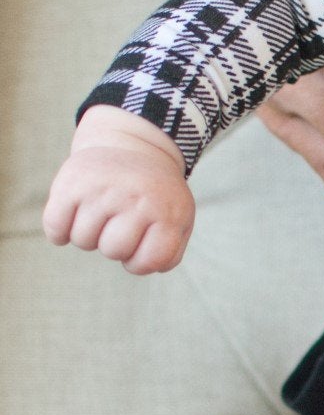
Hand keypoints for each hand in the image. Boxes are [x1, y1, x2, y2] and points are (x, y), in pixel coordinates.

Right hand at [43, 107, 192, 273]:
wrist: (132, 147)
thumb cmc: (156, 197)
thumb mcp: (177, 220)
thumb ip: (169, 253)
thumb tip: (148, 267)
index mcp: (167, 211)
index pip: (149, 261)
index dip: (140, 261)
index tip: (142, 243)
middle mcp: (136, 198)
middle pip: (113, 251)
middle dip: (114, 245)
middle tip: (120, 222)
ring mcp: (103, 189)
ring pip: (84, 241)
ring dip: (90, 235)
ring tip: (102, 212)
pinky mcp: (72, 182)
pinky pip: (56, 227)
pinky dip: (59, 231)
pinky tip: (73, 217)